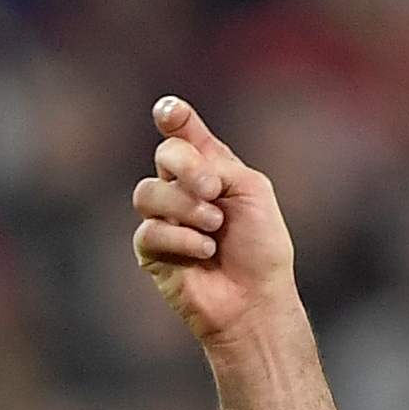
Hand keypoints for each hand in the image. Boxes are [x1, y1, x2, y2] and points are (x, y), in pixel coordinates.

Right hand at [127, 95, 302, 352]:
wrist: (254, 298)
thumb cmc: (260, 246)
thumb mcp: (250, 190)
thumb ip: (216, 164)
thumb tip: (178, 164)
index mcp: (211, 169)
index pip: (183, 134)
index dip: (173, 117)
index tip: (168, 111)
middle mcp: (183, 189)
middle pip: (164, 155)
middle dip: (188, 168)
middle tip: (214, 190)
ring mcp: (164, 220)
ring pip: (148, 192)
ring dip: (185, 206)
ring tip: (213, 227)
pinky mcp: (151, 251)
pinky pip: (149, 231)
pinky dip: (181, 238)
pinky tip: (204, 252)